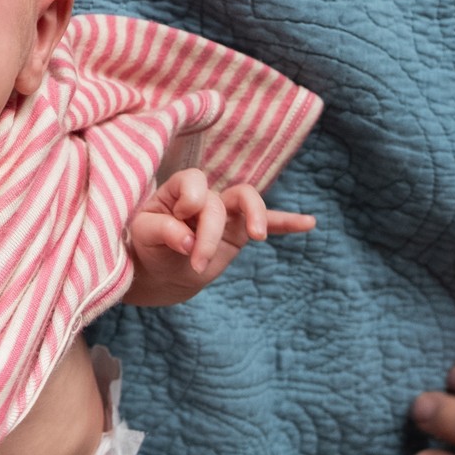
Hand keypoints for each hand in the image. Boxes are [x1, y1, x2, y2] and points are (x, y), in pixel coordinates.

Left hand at [125, 169, 314, 306]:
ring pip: (248, 199)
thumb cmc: (148, 246)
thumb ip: (162, 232)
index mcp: (179, 189)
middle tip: (198, 264)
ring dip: (255, 215)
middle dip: (209, 234)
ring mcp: (226, 212)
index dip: (189, 204)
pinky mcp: (240, 231)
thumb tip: (186, 240)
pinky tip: (310, 223)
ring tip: (257, 236)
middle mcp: (206, 195)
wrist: (160, 271)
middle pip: (219, 201)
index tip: (177, 231)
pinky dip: (287, 223)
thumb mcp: (144, 237)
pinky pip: (269, 222)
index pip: (194, 183)